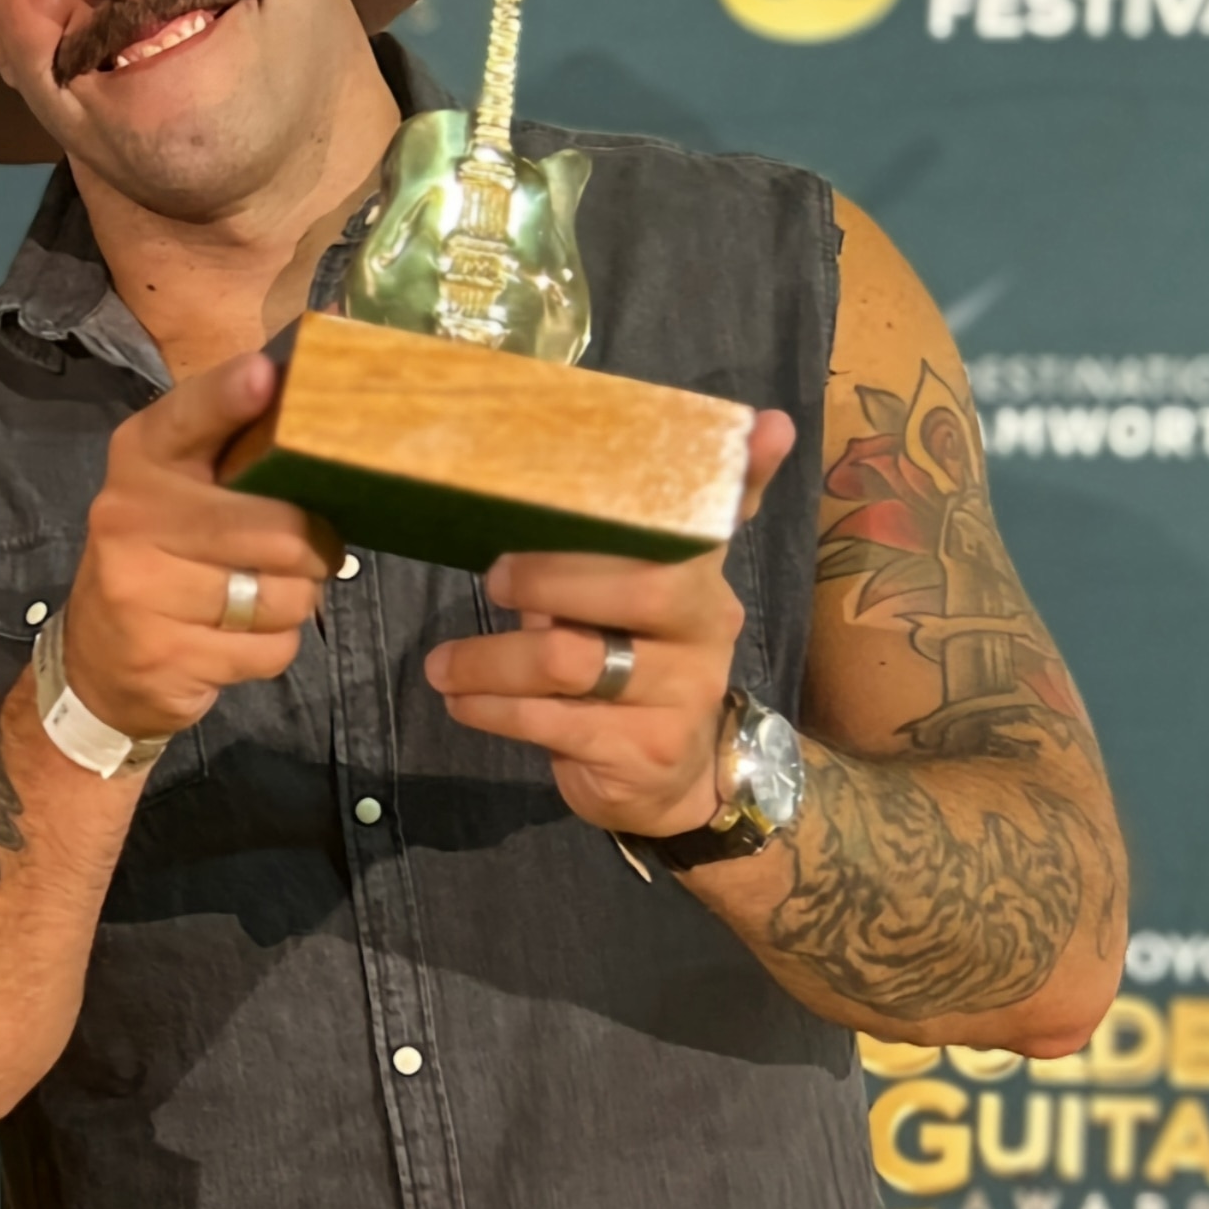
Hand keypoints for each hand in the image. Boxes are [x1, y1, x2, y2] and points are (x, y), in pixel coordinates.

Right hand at [60, 354, 342, 740]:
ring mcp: (140, 588)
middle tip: (305, 554)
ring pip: (284, 597)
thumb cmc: (164, 553)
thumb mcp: (182, 487)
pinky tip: (236, 638)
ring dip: (294, 604)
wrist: (98, 656)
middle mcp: (130, 514)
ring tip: (261, 598)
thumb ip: (236, 447)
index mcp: (143, 457)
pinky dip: (271, 649)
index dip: (229, 398)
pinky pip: (270, 650)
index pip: (189, 417)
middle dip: (316, 551)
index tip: (263, 376)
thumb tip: (312, 399)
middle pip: (280, 531)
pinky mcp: (163, 654)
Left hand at [422, 410, 797, 837]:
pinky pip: (553, 720)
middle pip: (639, 586)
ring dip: (491, 660)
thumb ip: (591, 546)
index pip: (722, 515)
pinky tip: (464, 701)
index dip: (745, 472)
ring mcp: (684, 691)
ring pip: (574, 659)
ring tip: (444, 665)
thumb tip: (526, 480)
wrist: (667, 781)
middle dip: (547, 579)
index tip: (765, 426)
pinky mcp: (646, 750)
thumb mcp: (610, 603)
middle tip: (492, 580)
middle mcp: (706, 625)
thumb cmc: (621, 667)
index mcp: (696, 574)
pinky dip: (493, 708)